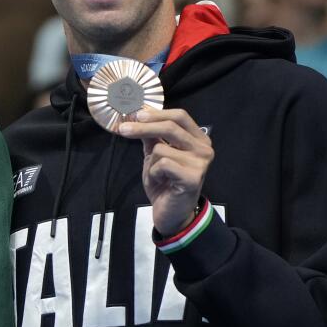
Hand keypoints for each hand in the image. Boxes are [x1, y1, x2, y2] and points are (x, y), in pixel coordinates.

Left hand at [116, 108, 213, 236]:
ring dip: (150, 161)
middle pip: (170, 126)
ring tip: (156, 174)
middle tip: (123, 129)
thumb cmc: (165, 182)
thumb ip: (151, 136)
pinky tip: (161, 181)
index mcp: (198, 139)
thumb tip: (138, 115)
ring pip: (161, 148)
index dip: (156, 113)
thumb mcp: (155, 154)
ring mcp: (201, 163)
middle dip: (143, 127)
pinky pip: (163, 164)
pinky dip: (154, 172)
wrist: (171, 212)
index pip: (180, 116)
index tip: (135, 114)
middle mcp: (204, 148)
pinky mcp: (193, 177)